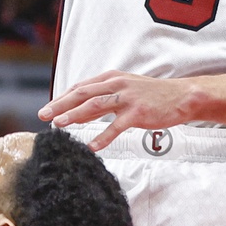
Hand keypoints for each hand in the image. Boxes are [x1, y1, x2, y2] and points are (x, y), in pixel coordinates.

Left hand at [39, 71, 225, 149]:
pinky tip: (92, 146)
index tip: (48, 108)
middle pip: (82, 94)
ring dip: (75, 116)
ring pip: (95, 106)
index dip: (62, 97)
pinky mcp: (138, 112)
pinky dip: (103, 137)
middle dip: (60, 104)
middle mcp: (117, 84)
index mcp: (112, 78)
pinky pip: (116, 126)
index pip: (81, 87)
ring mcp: (127, 98)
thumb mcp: (126, 88)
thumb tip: (81, 110)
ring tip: (59, 125)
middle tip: (43, 115)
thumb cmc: (153, 95)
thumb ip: (105, 96)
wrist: (182, 97)